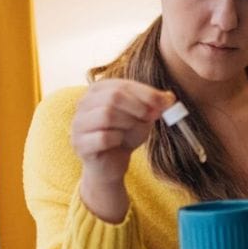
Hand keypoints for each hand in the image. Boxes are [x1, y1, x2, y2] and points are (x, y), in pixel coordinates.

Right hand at [71, 79, 174, 221]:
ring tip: (133, 131)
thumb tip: (169, 97)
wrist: (111, 164)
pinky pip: (103, 137)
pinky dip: (117, 139)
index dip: (146, 93)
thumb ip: (155, 105)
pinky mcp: (79, 143)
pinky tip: (119, 143)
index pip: (122, 85)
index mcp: (98, 90)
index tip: (165, 102)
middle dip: (138, 107)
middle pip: (113, 97)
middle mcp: (83, 103)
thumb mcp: (143, 117)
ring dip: (128, 123)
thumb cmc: (125, 135)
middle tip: (151, 117)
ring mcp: (78, 123)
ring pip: (106, 115)